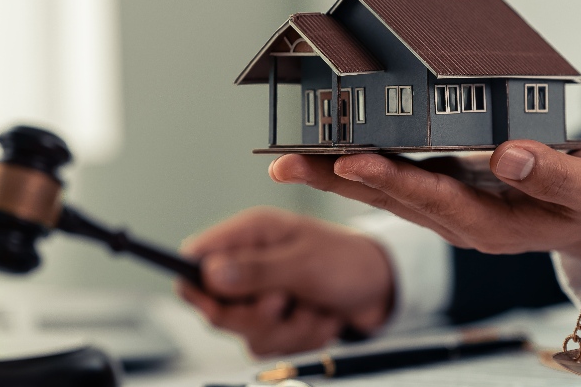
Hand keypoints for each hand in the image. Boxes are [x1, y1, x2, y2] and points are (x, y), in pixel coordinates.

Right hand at [176, 206, 393, 355]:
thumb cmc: (348, 261)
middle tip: (285, 301)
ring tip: (315, 306)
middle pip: (217, 307)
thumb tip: (210, 274)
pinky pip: (272, 345)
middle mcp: (250, 263)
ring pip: (248, 333)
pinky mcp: (276, 321)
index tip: (215, 304)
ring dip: (289, 329)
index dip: (196, 285)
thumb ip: (256, 270)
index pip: (196, 257)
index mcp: (251, 234)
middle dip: (257, 316)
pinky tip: (320, 316)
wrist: (384, 287)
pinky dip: (301, 338)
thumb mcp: (305, 263)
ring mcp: (261, 294)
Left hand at [269, 141, 580, 269]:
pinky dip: (367, 167)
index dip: (389, 179)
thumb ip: (549, 172)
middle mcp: (461, 222)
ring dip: (337, 175)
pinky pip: (401, 183)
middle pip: (389, 199)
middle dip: (334, 180)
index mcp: (492, 225)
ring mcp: (452, 212)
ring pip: (387, 193)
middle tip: (282, 163)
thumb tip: (507, 154)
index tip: (349, 160)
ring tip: (290, 158)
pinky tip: (336, 152)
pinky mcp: (451, 197)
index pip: (430, 198)